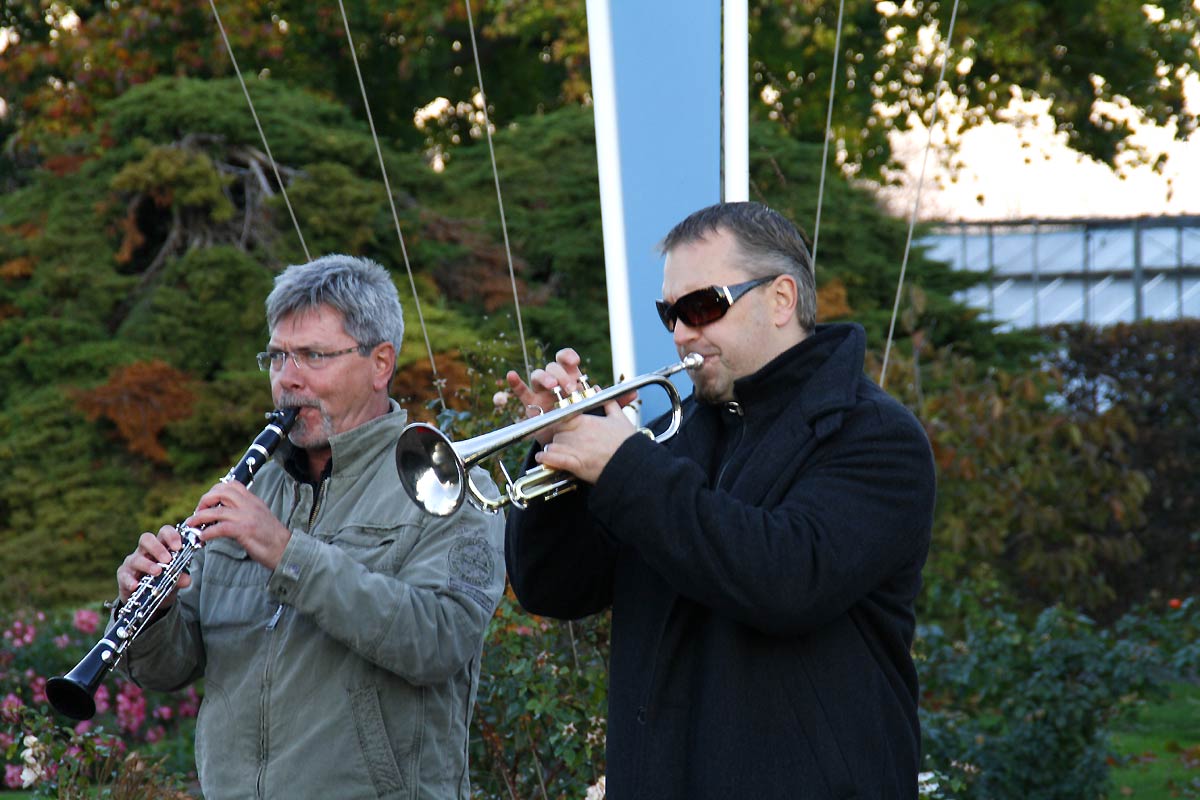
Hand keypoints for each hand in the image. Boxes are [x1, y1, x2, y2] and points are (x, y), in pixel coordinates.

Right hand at [116, 525, 190, 605]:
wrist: (146, 599)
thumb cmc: (162, 581)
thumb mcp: (175, 579)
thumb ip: (181, 577)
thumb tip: (187, 580)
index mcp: (160, 546)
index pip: (164, 532)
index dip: (171, 536)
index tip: (178, 547)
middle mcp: (145, 551)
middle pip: (146, 539)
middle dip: (157, 548)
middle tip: (167, 559)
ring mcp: (132, 562)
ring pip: (136, 558)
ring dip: (147, 565)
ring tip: (157, 572)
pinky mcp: (123, 575)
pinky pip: (124, 575)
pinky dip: (130, 580)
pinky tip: (136, 586)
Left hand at [185, 481, 291, 570]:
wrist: (286, 550)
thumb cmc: (272, 538)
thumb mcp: (259, 517)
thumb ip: (245, 511)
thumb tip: (225, 512)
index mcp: (253, 500)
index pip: (232, 485)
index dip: (215, 490)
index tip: (207, 502)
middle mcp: (250, 505)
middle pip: (221, 492)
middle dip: (204, 500)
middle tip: (197, 511)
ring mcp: (247, 517)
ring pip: (217, 510)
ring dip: (200, 517)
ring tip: (192, 524)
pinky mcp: (245, 531)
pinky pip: (221, 528)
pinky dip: (208, 532)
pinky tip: (204, 538)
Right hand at [505, 348, 636, 444]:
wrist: (568, 442)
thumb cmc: (582, 421)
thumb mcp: (599, 411)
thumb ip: (615, 401)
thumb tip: (635, 393)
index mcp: (570, 378)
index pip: (566, 360)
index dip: (568, 356)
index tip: (575, 361)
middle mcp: (554, 382)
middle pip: (552, 367)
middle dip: (560, 374)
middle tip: (568, 386)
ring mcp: (540, 393)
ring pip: (537, 376)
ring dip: (544, 378)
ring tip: (551, 386)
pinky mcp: (529, 406)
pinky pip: (519, 392)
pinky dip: (513, 385)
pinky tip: (510, 378)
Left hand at [535, 400, 635, 483]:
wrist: (632, 464)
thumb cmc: (627, 443)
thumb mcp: (619, 418)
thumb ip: (607, 402)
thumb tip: (598, 389)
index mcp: (585, 420)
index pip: (562, 416)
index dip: (561, 421)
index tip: (563, 426)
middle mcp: (577, 433)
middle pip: (556, 431)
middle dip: (558, 436)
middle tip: (564, 442)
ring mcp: (574, 448)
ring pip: (552, 445)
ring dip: (552, 448)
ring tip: (555, 452)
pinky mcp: (574, 464)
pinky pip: (552, 459)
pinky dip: (545, 459)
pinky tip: (542, 458)